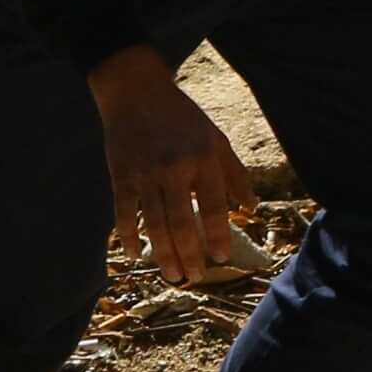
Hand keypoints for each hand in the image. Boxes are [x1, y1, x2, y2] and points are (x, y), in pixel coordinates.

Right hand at [88, 47, 250, 282]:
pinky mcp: (120, 176)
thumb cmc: (183, 118)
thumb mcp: (216, 138)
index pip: (213, 206)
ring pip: (154, 224)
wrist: (136, 93)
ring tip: (173, 276)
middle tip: (194, 278)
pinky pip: (124, 213)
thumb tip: (251, 208)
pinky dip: (129, 236)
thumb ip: (234, 173)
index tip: (221, 259)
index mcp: (203, 159)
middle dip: (190, 254)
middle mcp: (175, 169)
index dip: (218, 235)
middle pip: (182, 223)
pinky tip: (135, 254)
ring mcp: (145, 175)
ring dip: (163, 254)